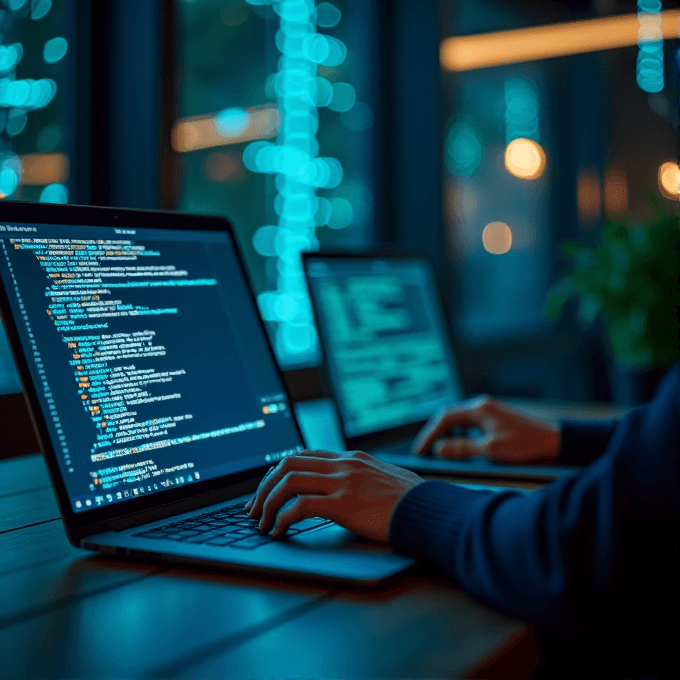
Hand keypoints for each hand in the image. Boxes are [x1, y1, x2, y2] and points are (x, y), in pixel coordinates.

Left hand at [244, 450, 422, 541]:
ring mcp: (343, 482)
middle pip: (288, 463)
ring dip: (268, 503)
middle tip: (254, 508)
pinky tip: (279, 531)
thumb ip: (361, 478)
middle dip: (264, 486)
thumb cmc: (412, 501)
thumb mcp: (383, 478)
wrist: (431, 510)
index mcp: (351, 458)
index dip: (278, 471)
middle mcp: (343, 464)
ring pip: (288, 481)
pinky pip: (300, 506)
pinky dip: (282, 518)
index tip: (267, 490)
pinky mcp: (345, 504)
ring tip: (261, 522)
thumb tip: (344, 489)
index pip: (304, 454)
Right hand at [411, 395, 559, 464]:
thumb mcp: (491, 450)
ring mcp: (489, 411)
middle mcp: (482, 406)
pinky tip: (459, 447)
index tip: (420, 450)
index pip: (445, 418)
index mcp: (480, 409)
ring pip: (459, 420)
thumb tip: (438, 449)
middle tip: (424, 451)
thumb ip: (462, 449)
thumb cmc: (525, 446)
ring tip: (438, 451)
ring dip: (447, 434)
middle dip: (435, 434)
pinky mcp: (495, 419)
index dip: (430, 434)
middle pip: (449, 416)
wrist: (554, 443)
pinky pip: (469, 424)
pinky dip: (459, 435)